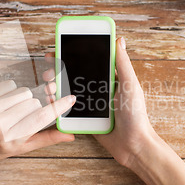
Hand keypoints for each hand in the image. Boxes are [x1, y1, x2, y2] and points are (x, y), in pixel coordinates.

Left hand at [0, 79, 75, 166]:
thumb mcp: (19, 149)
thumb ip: (45, 139)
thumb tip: (70, 136)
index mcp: (12, 139)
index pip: (42, 118)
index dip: (59, 107)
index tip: (70, 99)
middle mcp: (1, 124)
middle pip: (34, 102)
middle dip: (35, 106)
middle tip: (25, 115)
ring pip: (24, 91)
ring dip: (24, 98)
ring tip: (13, 110)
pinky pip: (9, 84)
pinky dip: (11, 91)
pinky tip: (3, 103)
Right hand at [43, 38, 159, 168]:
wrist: (133, 145)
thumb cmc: (136, 115)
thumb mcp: (130, 85)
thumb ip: (123, 63)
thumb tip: (119, 40)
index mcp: (110, 78)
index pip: (89, 61)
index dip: (73, 54)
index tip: (59, 49)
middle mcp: (98, 89)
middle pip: (75, 75)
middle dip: (59, 70)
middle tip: (49, 70)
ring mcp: (91, 103)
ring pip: (69, 91)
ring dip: (56, 86)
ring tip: (49, 86)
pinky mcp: (85, 118)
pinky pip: (69, 108)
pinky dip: (58, 103)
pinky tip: (51, 100)